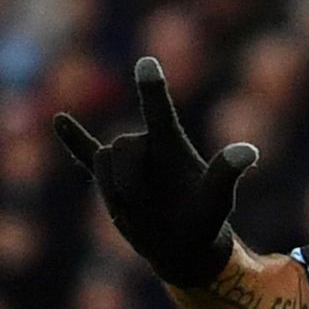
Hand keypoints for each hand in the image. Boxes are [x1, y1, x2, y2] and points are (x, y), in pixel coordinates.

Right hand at [54, 56, 257, 287]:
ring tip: (139, 207)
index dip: (152, 87)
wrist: (182, 245)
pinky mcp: (110, 178)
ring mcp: (128, 162)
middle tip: (146, 204)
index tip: (147, 63)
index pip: (159, 110)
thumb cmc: (205, 218)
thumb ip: (226, 173)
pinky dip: (73, 139)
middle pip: (122, 146)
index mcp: (172, 143)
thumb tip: (249, 151)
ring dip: (115, 190)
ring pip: (103, 162)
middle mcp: (149, 145)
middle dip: (128, 179)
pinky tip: (59, 120)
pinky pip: (87, 153)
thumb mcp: (217, 199)